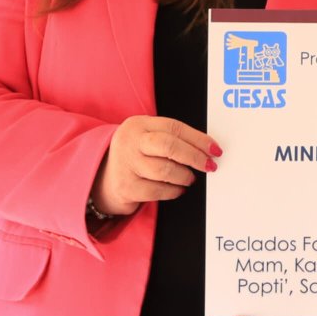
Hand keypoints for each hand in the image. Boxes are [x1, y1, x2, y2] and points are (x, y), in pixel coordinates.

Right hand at [92, 116, 219, 216]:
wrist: (102, 177)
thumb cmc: (133, 156)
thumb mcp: (146, 138)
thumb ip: (170, 138)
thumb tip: (206, 149)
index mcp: (138, 125)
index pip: (174, 127)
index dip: (199, 138)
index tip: (214, 149)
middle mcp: (130, 142)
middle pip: (170, 146)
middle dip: (195, 157)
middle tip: (208, 165)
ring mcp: (126, 165)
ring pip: (166, 171)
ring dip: (184, 176)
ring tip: (189, 178)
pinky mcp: (126, 187)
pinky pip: (159, 191)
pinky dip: (174, 191)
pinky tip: (177, 189)